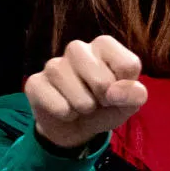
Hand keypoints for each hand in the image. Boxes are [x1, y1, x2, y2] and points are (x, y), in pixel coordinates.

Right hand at [24, 35, 148, 149]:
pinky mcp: (35, 83)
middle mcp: (77, 48)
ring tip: (82, 105)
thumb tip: (116, 92)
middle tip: (97, 100)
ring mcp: (53, 64)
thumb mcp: (129, 103)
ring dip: (85, 110)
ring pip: (80, 98)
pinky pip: (60, 108)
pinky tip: (64, 109)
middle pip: (103, 81)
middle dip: (104, 100)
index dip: (126, 88)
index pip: (128, 65)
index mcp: (104, 45)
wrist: (75, 125)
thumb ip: (134, 95)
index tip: (117, 90)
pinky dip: (68, 116)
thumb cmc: (106, 106)